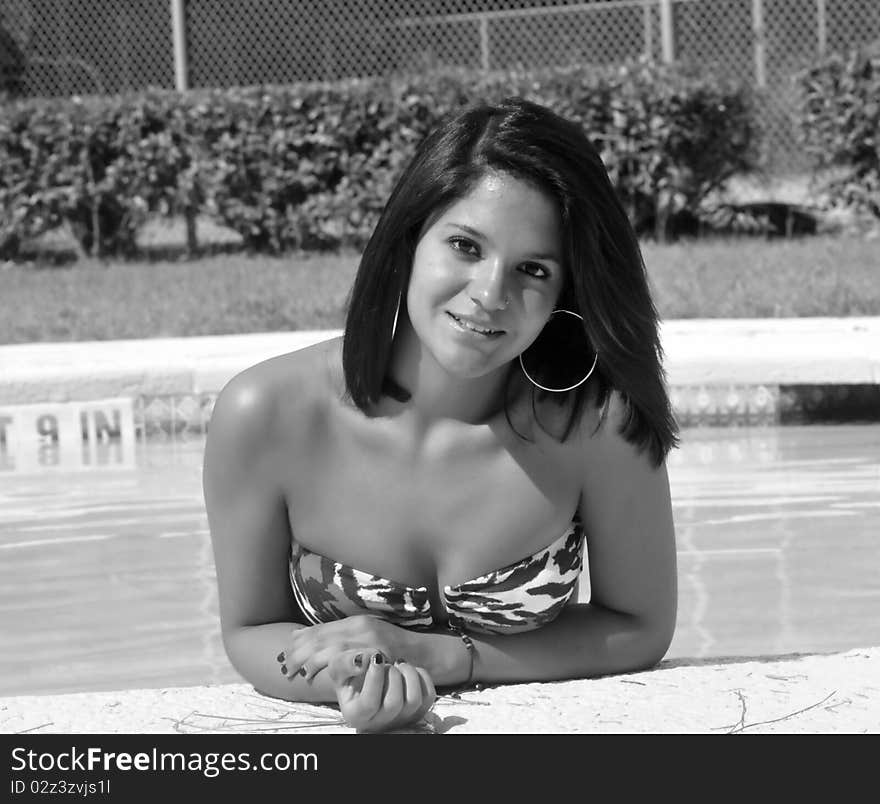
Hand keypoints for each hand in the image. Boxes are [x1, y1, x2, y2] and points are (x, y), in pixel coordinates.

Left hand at [277, 615, 422, 682]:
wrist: (428, 653)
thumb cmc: (397, 649)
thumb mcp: (370, 638)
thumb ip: (346, 639)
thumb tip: (316, 640)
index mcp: (357, 621)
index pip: (322, 628)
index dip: (301, 640)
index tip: (286, 651)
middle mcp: (360, 626)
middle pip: (322, 636)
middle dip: (299, 652)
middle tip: (284, 666)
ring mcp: (369, 638)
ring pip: (329, 646)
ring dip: (308, 660)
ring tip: (296, 673)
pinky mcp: (376, 651)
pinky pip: (345, 657)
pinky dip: (326, 665)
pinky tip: (315, 673)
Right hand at [326, 649, 435, 732]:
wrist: (365, 674)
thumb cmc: (351, 670)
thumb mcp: (340, 664)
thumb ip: (346, 663)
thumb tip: (365, 660)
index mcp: (355, 714)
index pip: (369, 703)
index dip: (375, 677)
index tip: (376, 658)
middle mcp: (378, 723)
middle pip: (394, 703)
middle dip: (392, 675)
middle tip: (386, 663)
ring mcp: (400, 719)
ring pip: (414, 701)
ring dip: (408, 674)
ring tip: (397, 664)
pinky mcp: (417, 711)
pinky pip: (428, 696)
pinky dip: (421, 676)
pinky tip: (407, 670)